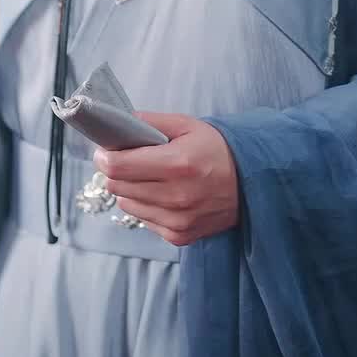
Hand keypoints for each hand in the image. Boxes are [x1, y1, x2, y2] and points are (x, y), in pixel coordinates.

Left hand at [97, 115, 239, 245]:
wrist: (251, 183)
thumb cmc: (217, 150)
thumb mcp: (187, 125)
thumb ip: (150, 121)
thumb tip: (117, 122)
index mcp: (178, 164)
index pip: (118, 166)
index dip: (105, 157)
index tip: (106, 151)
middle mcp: (177, 196)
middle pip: (118, 186)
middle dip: (116, 171)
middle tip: (128, 161)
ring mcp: (178, 220)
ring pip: (127, 205)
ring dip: (130, 190)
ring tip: (149, 178)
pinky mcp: (179, 236)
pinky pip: (144, 220)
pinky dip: (146, 207)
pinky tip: (163, 195)